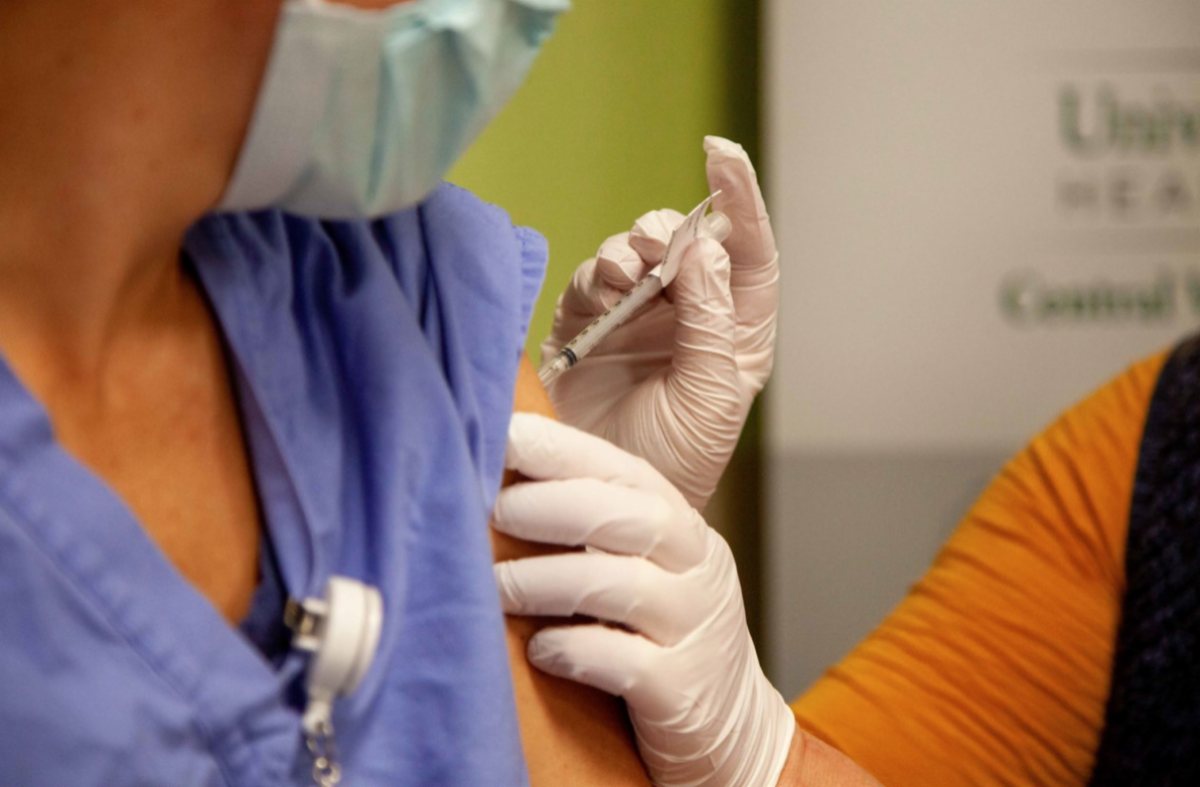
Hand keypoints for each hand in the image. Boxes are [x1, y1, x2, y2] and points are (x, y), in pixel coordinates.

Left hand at [493, 414, 795, 786]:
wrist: (733, 732)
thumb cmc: (663, 638)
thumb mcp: (645, 570)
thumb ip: (596, 528)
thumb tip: (503, 480)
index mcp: (683, 530)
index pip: (625, 472)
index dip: (564, 449)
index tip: (505, 433)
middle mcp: (697, 569)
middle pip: (629, 517)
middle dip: (553, 505)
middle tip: (493, 509)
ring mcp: (694, 630)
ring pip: (621, 585)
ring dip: (546, 579)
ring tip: (496, 586)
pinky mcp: (682, 690)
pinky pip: (624, 661)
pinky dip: (574, 650)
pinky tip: (539, 651)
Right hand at [542, 136, 777, 510]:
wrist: (610, 500)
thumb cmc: (674, 461)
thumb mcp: (708, 396)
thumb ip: (710, 321)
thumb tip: (705, 250)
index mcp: (734, 331)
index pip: (748, 252)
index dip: (738, 199)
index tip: (721, 156)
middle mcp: (687, 316)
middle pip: (688, 242)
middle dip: (673, 231)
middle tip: (658, 249)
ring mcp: (637, 318)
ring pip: (637, 251)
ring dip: (633, 252)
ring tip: (628, 278)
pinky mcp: (589, 325)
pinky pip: (593, 277)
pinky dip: (598, 273)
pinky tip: (604, 292)